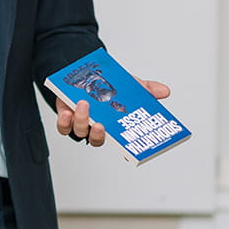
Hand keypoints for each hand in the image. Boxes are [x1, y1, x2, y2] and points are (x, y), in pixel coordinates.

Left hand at [56, 77, 170, 146]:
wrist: (85, 75)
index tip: (130, 152)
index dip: (126, 151)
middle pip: (98, 140)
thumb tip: (164, 91)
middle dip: (99, 135)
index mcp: (114, 126)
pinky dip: (64, 121)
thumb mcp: (130, 86)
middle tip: (101, 125)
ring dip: (82, 120)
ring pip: (80, 132)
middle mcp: (97, 129)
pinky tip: (67, 111)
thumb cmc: (109, 87)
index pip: (122, 144)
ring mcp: (81, 125)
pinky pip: (63, 127)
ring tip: (84, 104)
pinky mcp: (66, 118)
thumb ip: (146, 89)